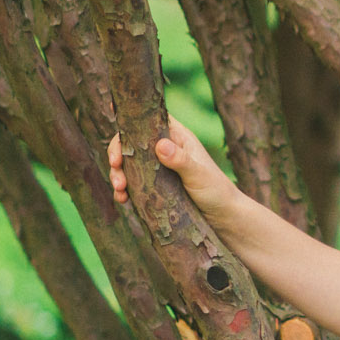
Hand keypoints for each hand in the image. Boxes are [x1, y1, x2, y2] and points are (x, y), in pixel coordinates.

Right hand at [109, 118, 238, 219]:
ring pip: (128, 164)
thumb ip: (181, 160)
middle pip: (131, 143)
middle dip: (118, 155)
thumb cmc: (216, 191)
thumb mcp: (198, 175)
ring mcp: (158, 168)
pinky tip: (122, 200)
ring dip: (118, 175)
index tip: (116, 138)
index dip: (128, 124)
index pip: (148, 121)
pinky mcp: (154, 186)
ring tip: (120, 190)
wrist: (224, 217)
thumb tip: (160, 145)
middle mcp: (166, 149)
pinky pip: (132, 184)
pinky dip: (123, 190)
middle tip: (116, 170)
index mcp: (177, 138)